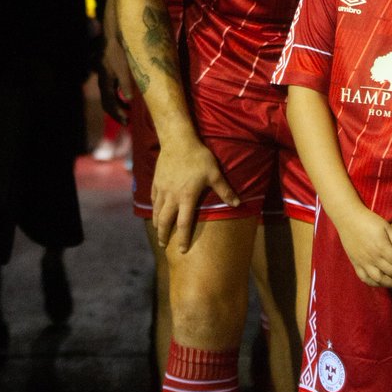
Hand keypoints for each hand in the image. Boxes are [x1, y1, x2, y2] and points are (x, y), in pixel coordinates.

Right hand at [97, 33, 132, 123]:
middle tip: (127, 123)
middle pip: (107, 104)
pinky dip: (118, 99)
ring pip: (108, 99)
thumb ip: (125, 84)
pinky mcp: (108, 77)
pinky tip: (127, 101)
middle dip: (116, 114)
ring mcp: (104, 81)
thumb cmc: (118, 53)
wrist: (110, 40)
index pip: (110, 104)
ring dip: (118, 108)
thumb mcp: (123, 69)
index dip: (118, 114)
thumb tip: (128, 99)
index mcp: (105, 83)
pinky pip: (111, 92)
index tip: (127, 121)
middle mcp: (103, 84)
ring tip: (128, 114)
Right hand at [153, 138, 239, 252]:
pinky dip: (154, 207)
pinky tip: (155, 210)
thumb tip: (237, 204)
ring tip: (158, 231)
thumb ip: (225, 190)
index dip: (183, 238)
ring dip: (157, 223)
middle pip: (165, 221)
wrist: (178, 140)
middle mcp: (171, 196)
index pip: (184, 223)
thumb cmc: (199, 157)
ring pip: (156, 211)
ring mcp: (162, 189)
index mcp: (186, 197)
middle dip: (163, 235)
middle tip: (163, 245)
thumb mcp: (215, 174)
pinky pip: (153, 198)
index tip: (182, 250)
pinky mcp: (156, 181)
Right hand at [335, 204, 391, 287]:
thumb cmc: (369, 220)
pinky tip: (383, 282)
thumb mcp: (387, 226)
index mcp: (381, 247)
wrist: (348, 218)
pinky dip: (375, 284)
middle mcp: (372, 258)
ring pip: (379, 280)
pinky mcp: (356, 264)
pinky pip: (365, 279)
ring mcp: (363, 263)